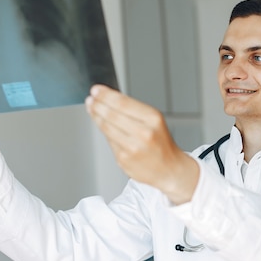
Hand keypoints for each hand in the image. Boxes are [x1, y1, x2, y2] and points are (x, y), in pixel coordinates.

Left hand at [85, 85, 198, 203]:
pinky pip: (109, 141)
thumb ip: (133, 111)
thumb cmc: (161, 144)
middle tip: (91, 99)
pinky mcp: (124, 159)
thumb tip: (108, 99)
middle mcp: (144, 133)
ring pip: (106, 127)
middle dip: (97, 104)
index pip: (122, 102)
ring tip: (92, 108)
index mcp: (153, 119)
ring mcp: (132, 148)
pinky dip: (104, 132)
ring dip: (96, 116)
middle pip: (111, 114)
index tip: (96, 90)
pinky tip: (102, 125)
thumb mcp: (155, 121)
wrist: (169, 170)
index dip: (105, 95)